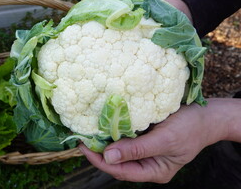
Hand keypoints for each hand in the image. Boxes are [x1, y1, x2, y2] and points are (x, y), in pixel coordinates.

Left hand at [79, 98, 238, 182]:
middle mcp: (147, 163)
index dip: (100, 161)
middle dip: (99, 152)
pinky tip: (104, 125)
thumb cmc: (190, 129)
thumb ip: (137, 150)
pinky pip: (126, 138)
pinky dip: (115, 132)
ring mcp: (146, 150)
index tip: (84, 147)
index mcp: (153, 171)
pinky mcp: (145, 137)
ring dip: (105, 141)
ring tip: (88, 132)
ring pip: (120, 150)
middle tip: (82, 138)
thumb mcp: (164, 141)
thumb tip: (108, 157)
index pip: (120, 171)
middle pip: (118, 162)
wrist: (206, 116)